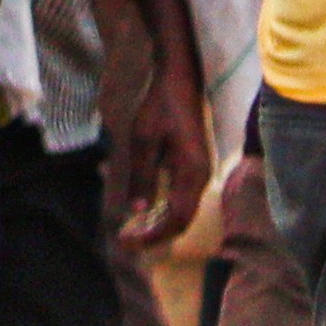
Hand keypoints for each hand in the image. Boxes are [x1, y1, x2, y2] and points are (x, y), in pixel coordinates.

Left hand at [107, 57, 212, 256]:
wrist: (179, 83)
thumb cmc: (160, 107)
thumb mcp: (143, 140)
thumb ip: (142, 175)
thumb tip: (138, 210)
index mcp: (192, 174)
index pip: (177, 218)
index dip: (154, 235)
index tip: (128, 242)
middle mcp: (200, 178)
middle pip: (182, 220)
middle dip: (155, 235)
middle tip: (125, 242)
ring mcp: (198, 173)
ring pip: (182, 211)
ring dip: (158, 224)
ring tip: (130, 231)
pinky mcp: (192, 167)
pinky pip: (180, 198)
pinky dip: (162, 210)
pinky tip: (142, 210)